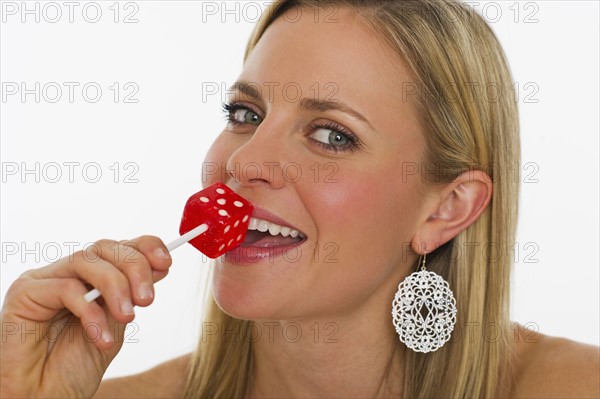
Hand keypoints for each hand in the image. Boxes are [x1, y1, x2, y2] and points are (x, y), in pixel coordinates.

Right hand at [0, 236, 171, 397]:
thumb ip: (132, 294)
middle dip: (135, 268)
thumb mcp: (116, 324)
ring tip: (127, 318)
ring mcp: (44, 280)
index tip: (166, 263)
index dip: (145, 248)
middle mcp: (66, 273)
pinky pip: (65, 287)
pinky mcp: (25, 293)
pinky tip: (100, 337)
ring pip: (87, 259)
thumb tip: (160, 266)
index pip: (119, 247)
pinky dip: (90, 310)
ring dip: (115, 286)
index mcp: (89, 277)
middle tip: (147, 299)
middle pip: (105, 248)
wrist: (44, 398)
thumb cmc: (75, 366)